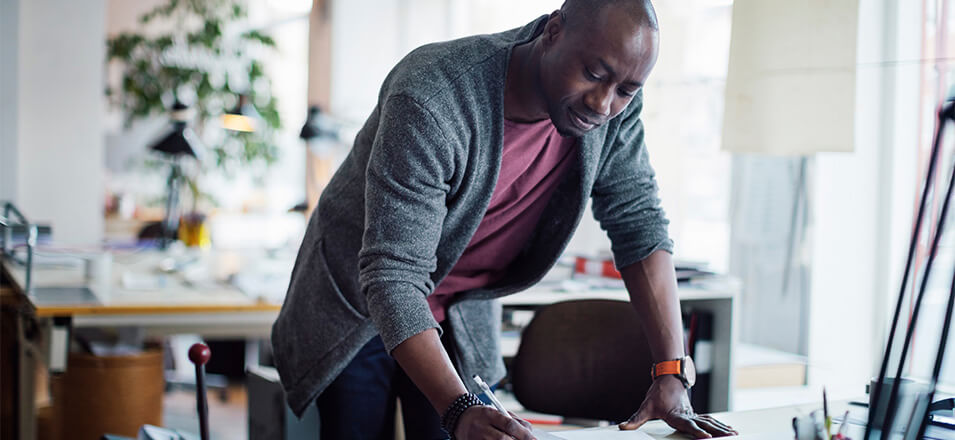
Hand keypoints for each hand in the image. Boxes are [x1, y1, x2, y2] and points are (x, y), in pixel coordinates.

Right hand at [454, 405, 535, 439]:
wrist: (460, 419)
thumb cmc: (482, 416)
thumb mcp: (496, 411)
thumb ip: (513, 420)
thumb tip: (529, 431)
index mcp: (489, 414)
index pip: (509, 425)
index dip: (524, 434)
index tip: (534, 439)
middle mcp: (481, 427)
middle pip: (504, 439)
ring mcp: (476, 438)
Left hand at [619, 375, 737, 437]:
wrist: (668, 377)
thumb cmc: (658, 393)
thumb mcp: (645, 407)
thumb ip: (635, 419)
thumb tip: (623, 426)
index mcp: (676, 415)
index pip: (688, 425)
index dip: (697, 432)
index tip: (706, 437)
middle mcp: (687, 415)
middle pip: (705, 424)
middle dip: (717, 432)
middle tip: (730, 437)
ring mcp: (693, 413)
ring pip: (710, 422)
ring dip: (722, 428)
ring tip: (734, 434)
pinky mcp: (695, 413)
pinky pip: (709, 420)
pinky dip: (719, 425)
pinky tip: (728, 430)